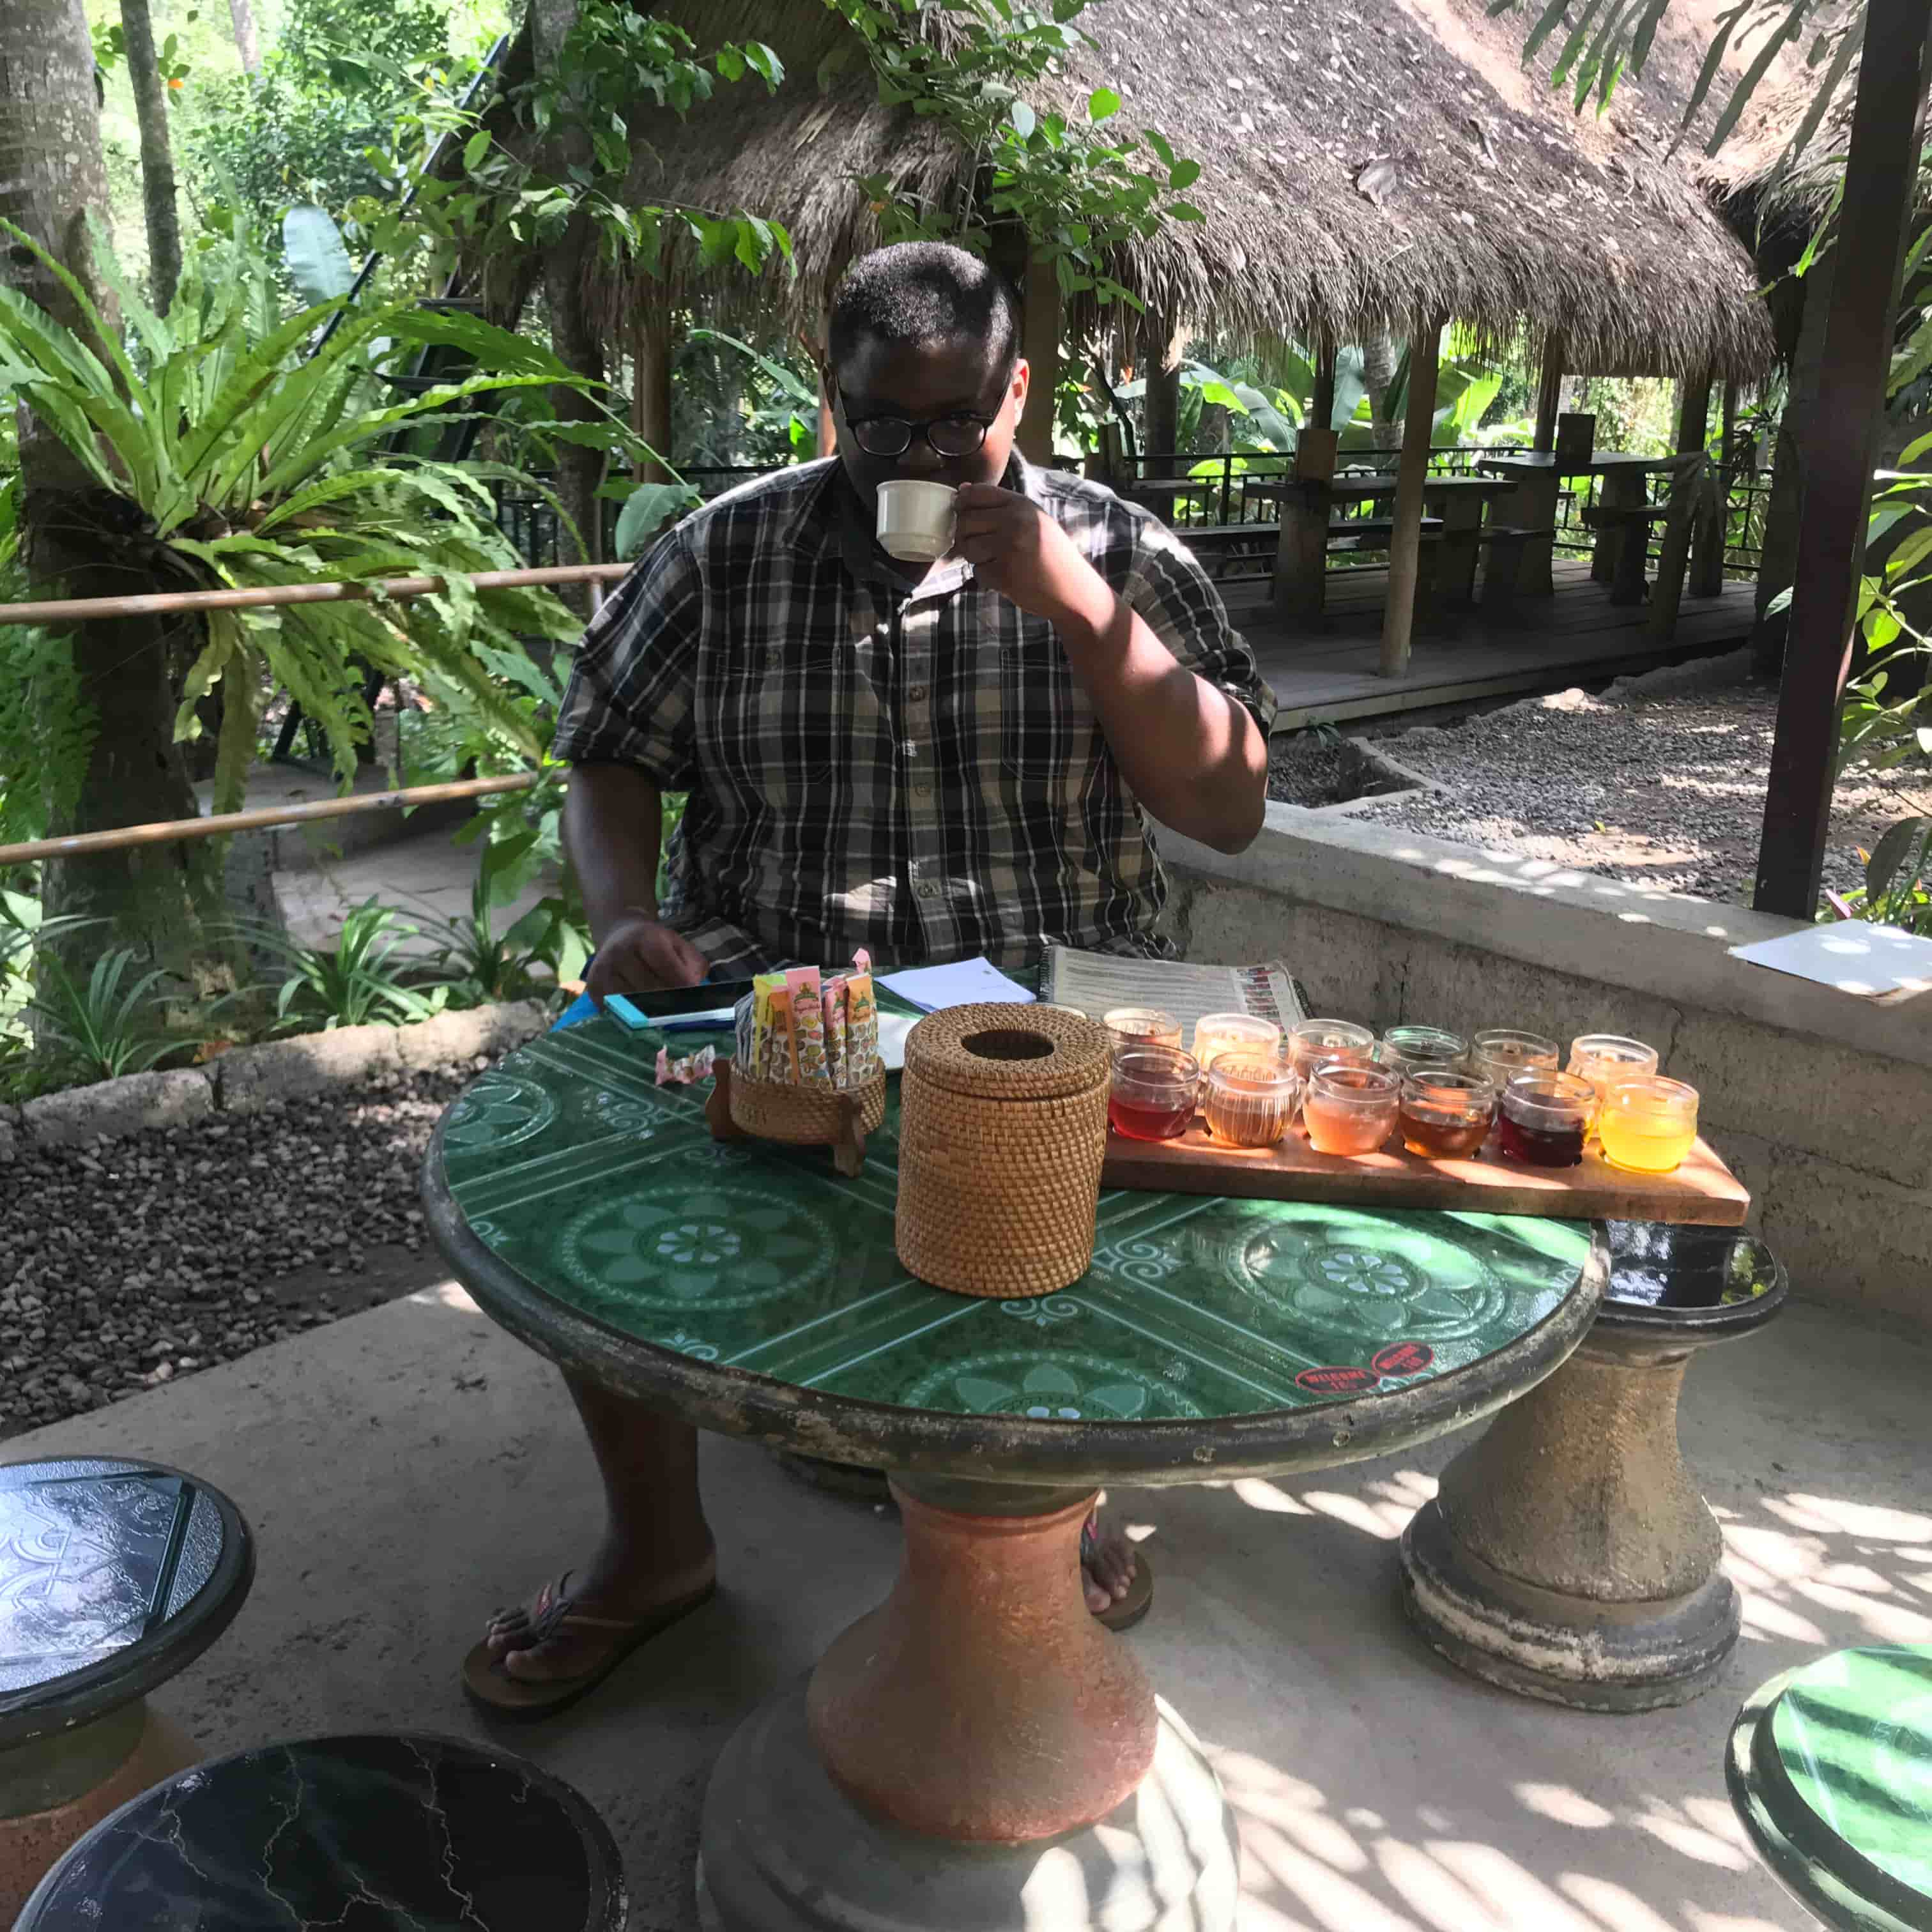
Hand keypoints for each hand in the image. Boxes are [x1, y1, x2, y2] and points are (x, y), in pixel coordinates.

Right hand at [585, 913, 707, 1003]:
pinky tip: (637, 1012)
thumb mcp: (680, 947)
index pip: (666, 966)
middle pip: (648, 988)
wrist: (621, 935)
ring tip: (657, 1012)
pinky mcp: (593, 985)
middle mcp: (621, 951)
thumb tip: (692, 991)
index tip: (692, 1000)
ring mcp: (604, 969)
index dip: (681, 986)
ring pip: (630, 1002)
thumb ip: (692, 966)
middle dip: (666, 1002)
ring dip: (647, 1012)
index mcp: (646, 937)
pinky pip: (613, 1009)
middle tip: (677, 1011)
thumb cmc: (656, 946)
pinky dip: (628, 1016)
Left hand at [952, 483, 1111, 635]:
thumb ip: (1001, 506)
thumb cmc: (1051, 554)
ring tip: (997, 561)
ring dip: (976, 557)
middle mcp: (1014, 521)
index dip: (963, 503)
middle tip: (981, 545)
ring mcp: (1009, 548)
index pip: (976, 493)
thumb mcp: (1034, 519)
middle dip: (966, 535)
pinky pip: (978, 572)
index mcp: (1021, 504)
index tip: (963, 512)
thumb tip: (962, 491)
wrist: (1072, 589)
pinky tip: (1006, 576)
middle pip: (965, 521)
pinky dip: (987, 577)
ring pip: (967, 547)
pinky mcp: (1004, 573)